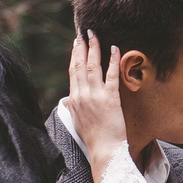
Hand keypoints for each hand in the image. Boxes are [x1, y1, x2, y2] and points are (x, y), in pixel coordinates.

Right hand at [67, 31, 131, 182]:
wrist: (104, 150)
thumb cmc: (93, 138)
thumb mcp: (76, 121)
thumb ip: (73, 107)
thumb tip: (68, 99)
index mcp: (73, 99)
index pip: (72, 72)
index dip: (74, 56)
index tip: (76, 44)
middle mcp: (82, 95)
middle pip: (79, 65)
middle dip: (81, 46)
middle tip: (83, 32)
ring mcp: (95, 96)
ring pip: (92, 66)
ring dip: (93, 48)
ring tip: (94, 35)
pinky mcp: (110, 99)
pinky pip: (111, 75)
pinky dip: (112, 60)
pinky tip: (114, 48)